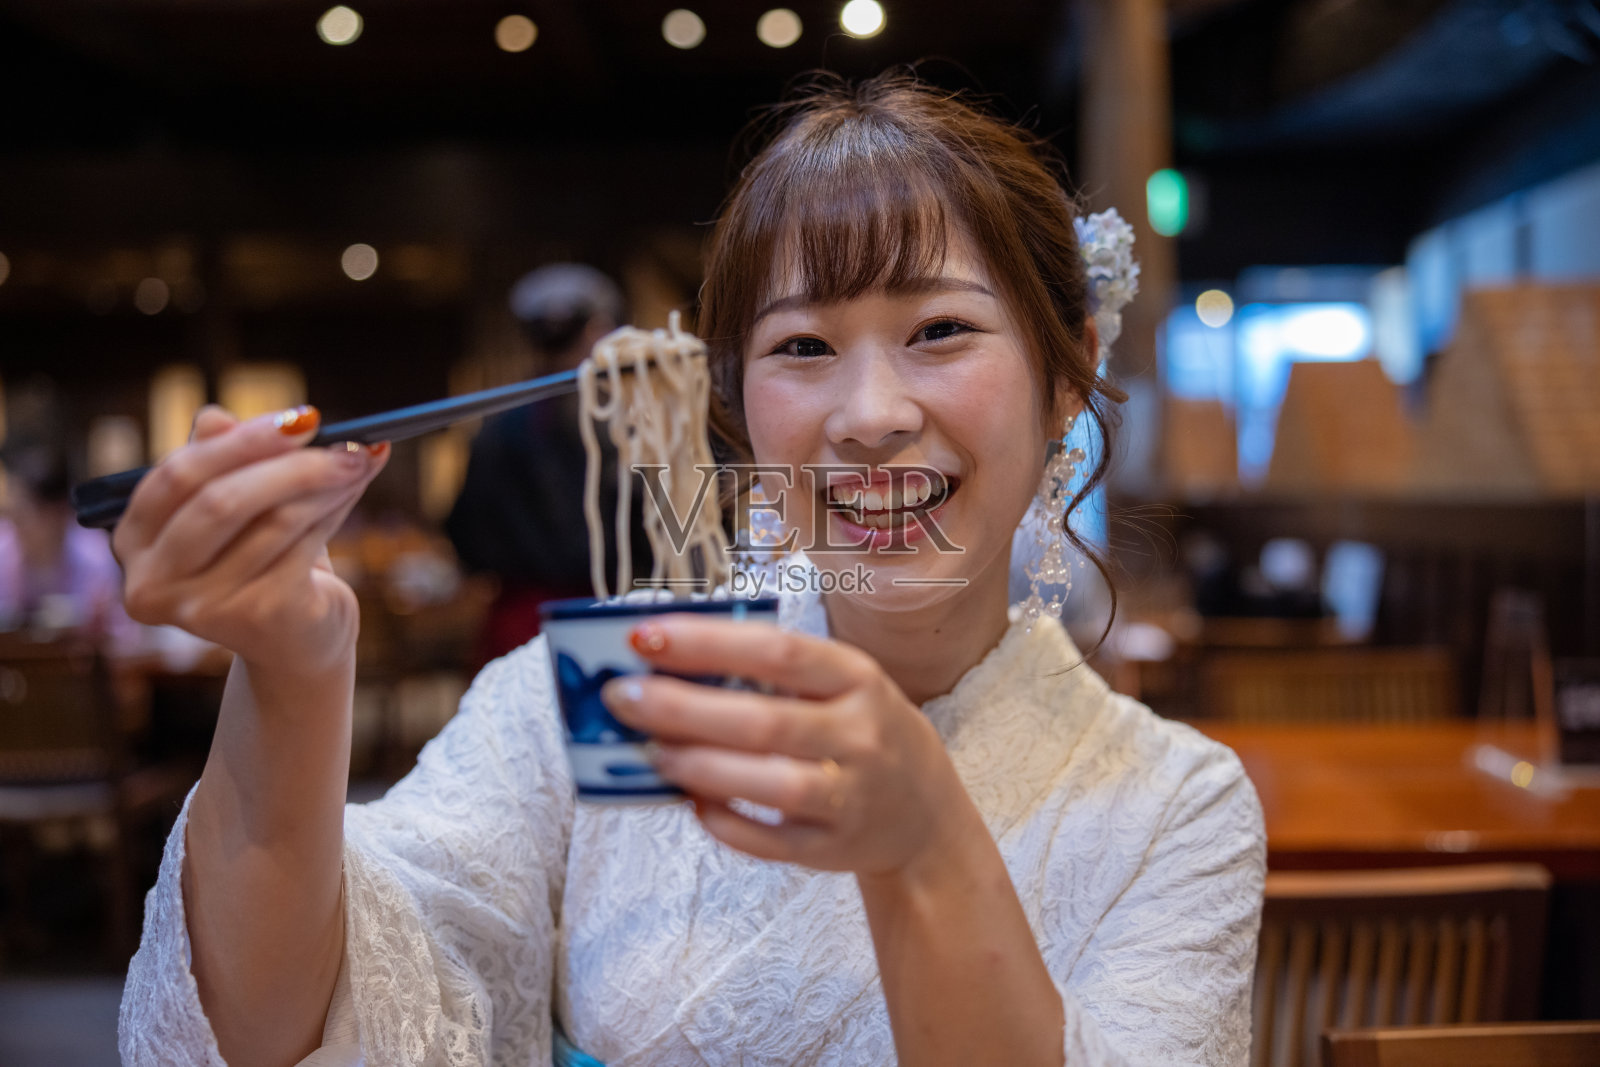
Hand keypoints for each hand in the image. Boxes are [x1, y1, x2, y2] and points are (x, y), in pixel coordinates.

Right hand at [114, 405, 388, 677]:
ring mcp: (203, 607)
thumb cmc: (265, 560)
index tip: (300, 417)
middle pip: (221, 501)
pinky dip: (334, 510)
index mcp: (135, 540)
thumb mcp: (241, 506)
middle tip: (343, 439)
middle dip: (289, 463)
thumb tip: (214, 416)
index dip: (241, 442)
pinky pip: (304, 544)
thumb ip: (224, 461)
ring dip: (325, 482)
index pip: (178, 475)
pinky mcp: (256, 618)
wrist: (298, 642)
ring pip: (274, 520)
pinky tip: (354, 491)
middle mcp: (155, 581)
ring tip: (358, 461)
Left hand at [601, 616, 968, 878]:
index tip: (644, 636)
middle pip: (765, 720)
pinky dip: (725, 822)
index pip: (777, 651)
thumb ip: (771, 671)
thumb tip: (666, 659)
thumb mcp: (840, 684)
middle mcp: (860, 733)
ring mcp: (849, 795)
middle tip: (622, 697)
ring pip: (770, 783)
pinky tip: (691, 801)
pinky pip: (770, 841)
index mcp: (856, 676)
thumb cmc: (860, 729)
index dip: (708, 642)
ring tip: (649, 752)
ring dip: (701, 767)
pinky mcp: (832, 848)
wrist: (925, 815)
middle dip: (684, 708)